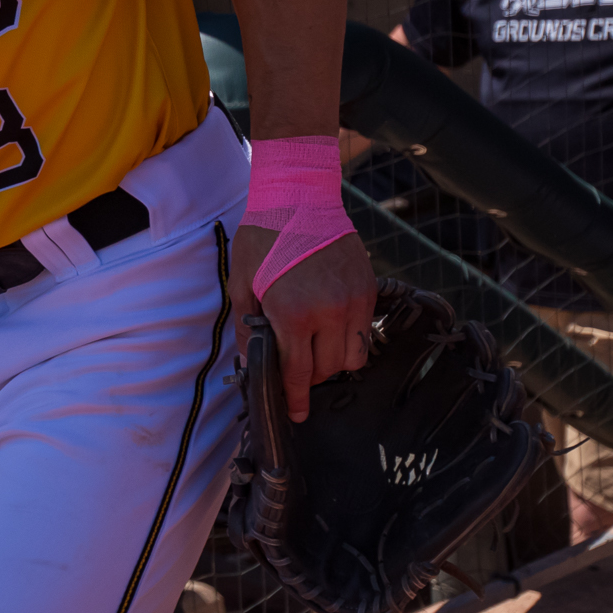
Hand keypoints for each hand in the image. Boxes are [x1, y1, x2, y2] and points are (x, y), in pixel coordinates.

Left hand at [232, 228, 378, 422]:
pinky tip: (330, 328)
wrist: (300, 197)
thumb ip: (247, 327)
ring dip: (334, 362)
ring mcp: (354, 302)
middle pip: (329, 371)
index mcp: (293, 314)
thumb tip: (249, 361)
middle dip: (310, 377)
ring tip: (314, 349)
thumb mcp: (242, 283)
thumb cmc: (263, 238)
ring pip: (354, 357)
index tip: (296, 415)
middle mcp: (329, 313)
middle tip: (294, 368)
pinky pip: (365, 332)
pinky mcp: (369, 290)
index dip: (296, 398)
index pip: (299, 373)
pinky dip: (349, 339)